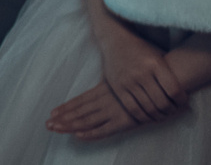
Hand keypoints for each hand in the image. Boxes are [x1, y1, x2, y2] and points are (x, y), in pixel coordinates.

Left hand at [47, 79, 170, 141]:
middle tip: (48, 125)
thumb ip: (112, 84)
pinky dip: (92, 133)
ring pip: (87, 120)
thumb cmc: (144, 75)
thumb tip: (104, 84)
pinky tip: (79, 135)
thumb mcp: (121, 77)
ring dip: (71, 125)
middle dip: (63, 118)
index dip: (66, 107)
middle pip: (80, 111)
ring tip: (55, 129)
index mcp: (103, 88)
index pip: (80, 100)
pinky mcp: (125, 120)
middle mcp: (105, 99)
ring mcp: (113, 110)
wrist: (163, 77)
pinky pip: (105, 129)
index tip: (52, 113)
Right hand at [88, 18, 184, 127]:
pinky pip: (133, 109)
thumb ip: (170, 73)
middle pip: (162, 103)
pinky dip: (144, 117)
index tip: (184, 102)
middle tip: (174, 111)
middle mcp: (141, 73)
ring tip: (164, 114)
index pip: (174, 91)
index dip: (182, 101)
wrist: (115, 40)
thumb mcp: (158, 55)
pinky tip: (149, 116)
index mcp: (155, 64)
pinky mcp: (117, 87)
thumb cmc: (142, 49)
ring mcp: (128, 81)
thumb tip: (187, 92)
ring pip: (148, 108)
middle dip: (172, 111)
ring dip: (159, 116)